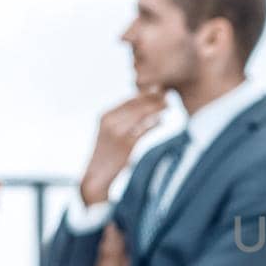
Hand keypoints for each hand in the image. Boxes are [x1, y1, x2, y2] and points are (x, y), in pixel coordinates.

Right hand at [80, 90, 164, 204]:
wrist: (97, 176)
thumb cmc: (106, 154)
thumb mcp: (109, 132)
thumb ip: (122, 119)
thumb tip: (143, 109)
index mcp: (105, 116)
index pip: (128, 100)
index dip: (145, 94)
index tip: (158, 89)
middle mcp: (110, 121)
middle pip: (136, 105)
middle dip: (153, 98)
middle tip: (167, 95)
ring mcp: (118, 133)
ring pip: (141, 115)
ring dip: (156, 108)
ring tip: (168, 104)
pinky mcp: (126, 144)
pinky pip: (144, 130)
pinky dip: (154, 124)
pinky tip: (162, 120)